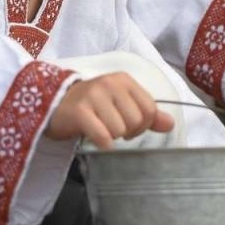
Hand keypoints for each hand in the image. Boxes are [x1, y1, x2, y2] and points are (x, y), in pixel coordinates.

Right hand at [45, 73, 173, 149]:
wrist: (54, 104)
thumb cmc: (92, 106)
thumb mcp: (121, 104)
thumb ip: (147, 113)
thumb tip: (170, 124)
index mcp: (124, 81)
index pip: (150, 109)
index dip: (144, 125)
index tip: (129, 127)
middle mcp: (110, 84)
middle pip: (136, 121)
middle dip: (128, 132)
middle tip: (113, 129)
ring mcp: (94, 96)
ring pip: (120, 130)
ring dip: (112, 137)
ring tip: (101, 129)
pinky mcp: (79, 111)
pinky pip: (102, 136)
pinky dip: (103, 143)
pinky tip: (98, 141)